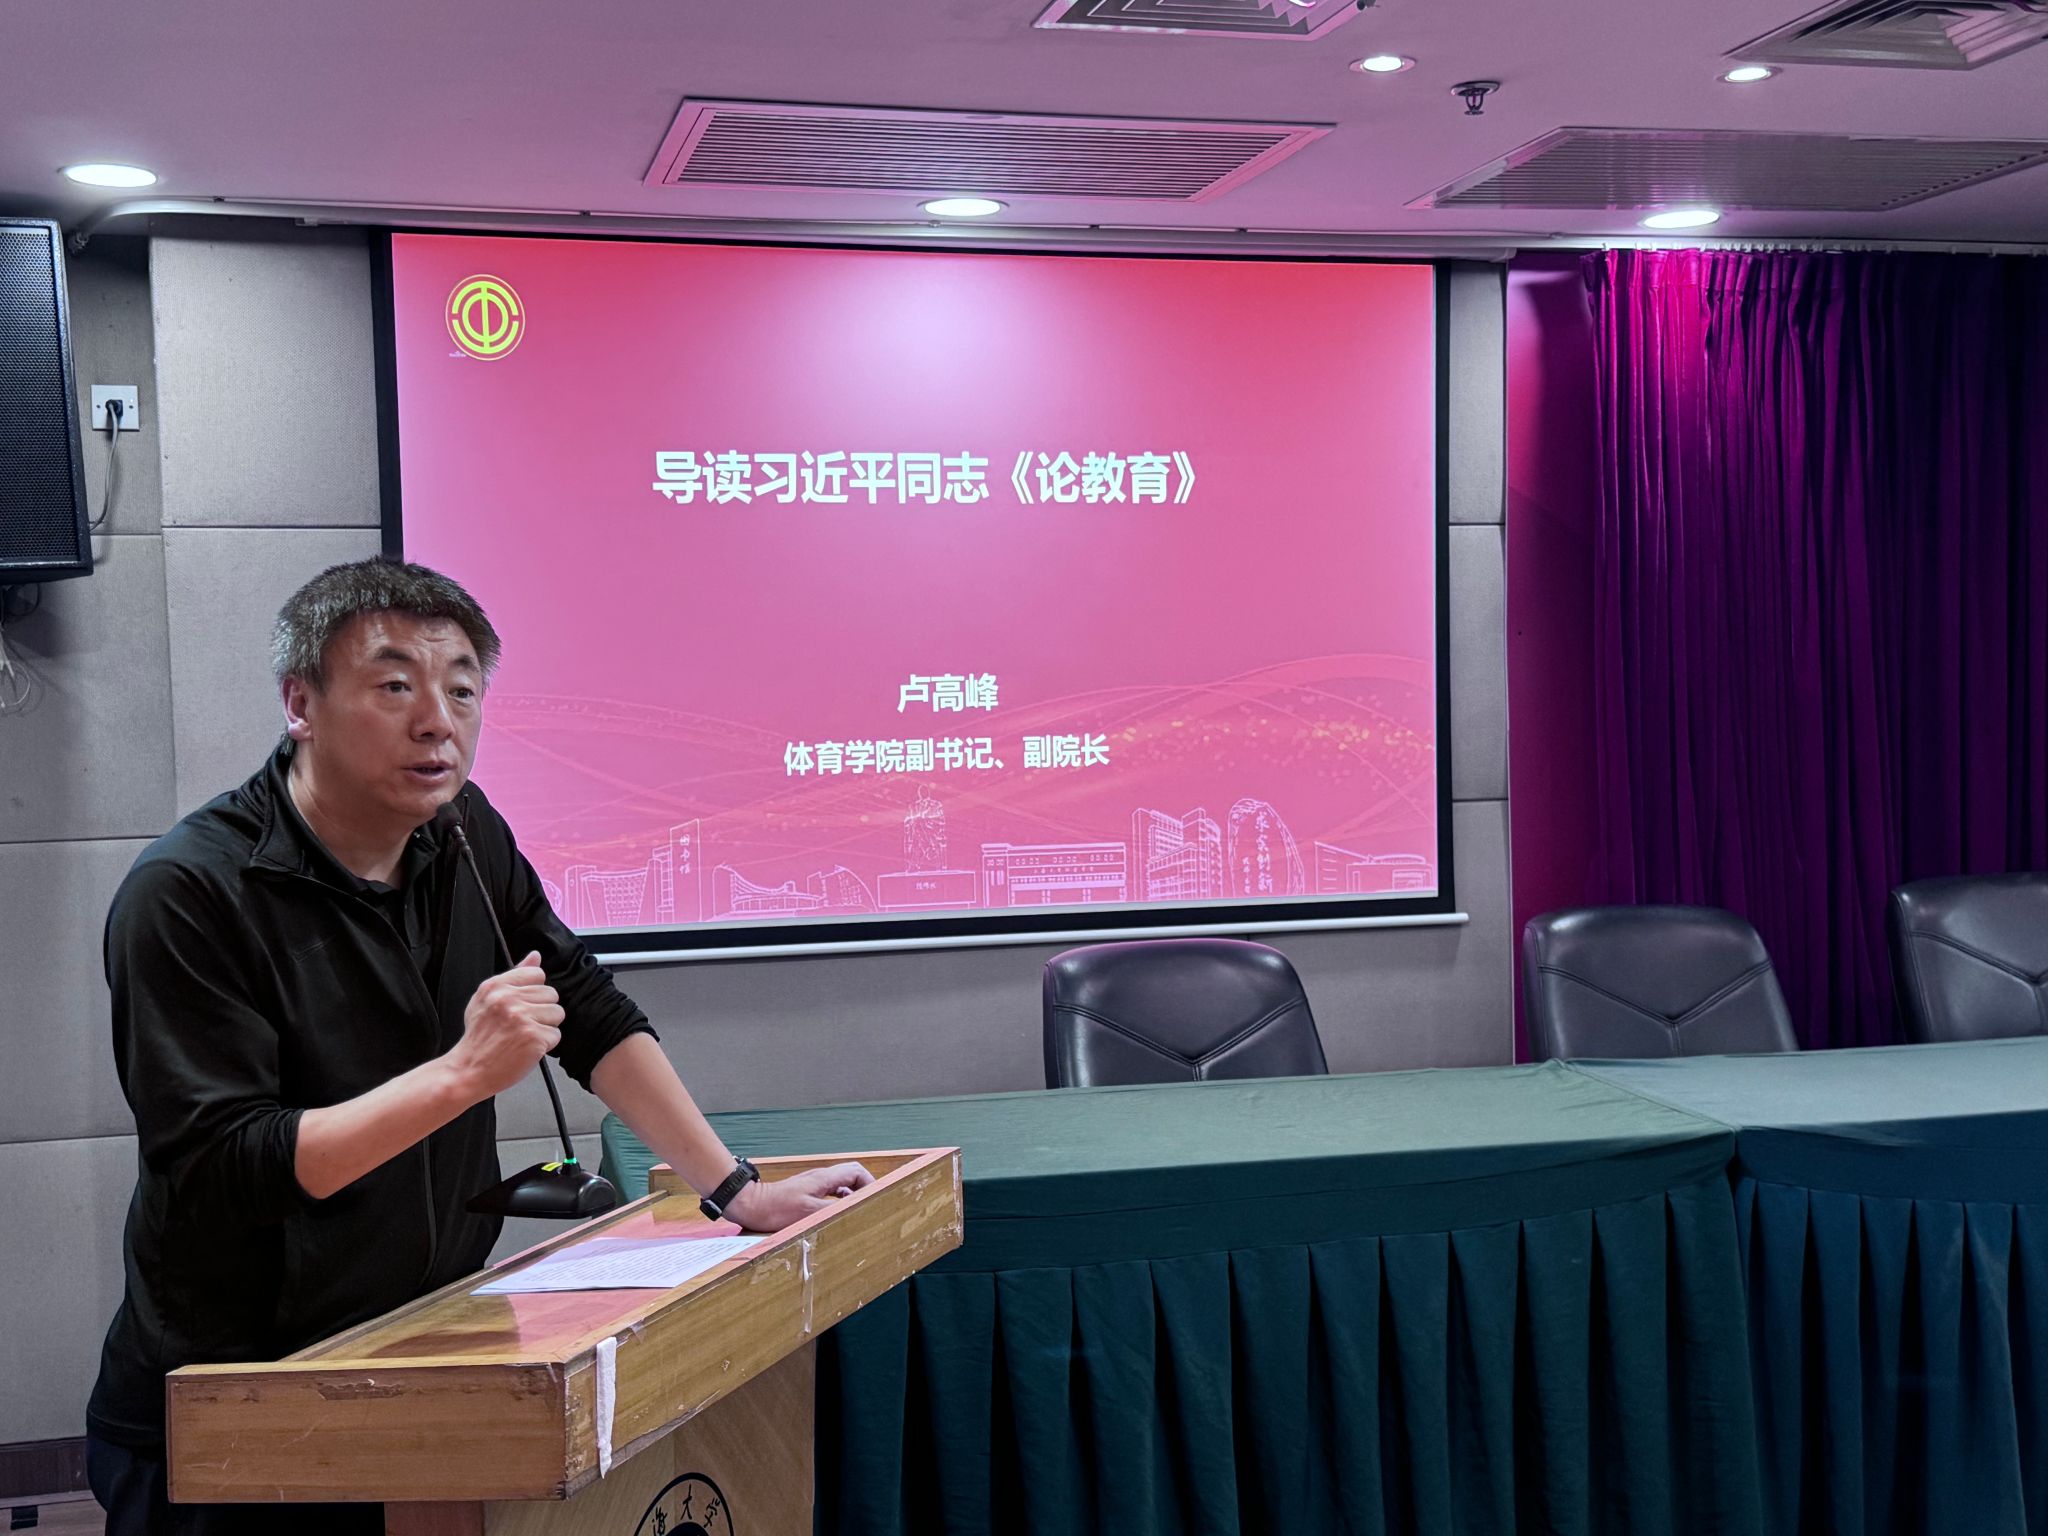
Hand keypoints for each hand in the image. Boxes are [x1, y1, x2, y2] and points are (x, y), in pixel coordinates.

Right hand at [446, 951, 563, 1101]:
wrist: (468, 1070)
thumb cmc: (478, 1038)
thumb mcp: (486, 1000)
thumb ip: (513, 976)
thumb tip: (535, 956)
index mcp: (496, 987)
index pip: (537, 974)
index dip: (534, 993)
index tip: (523, 1006)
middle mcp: (508, 999)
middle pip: (551, 994)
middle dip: (541, 1012)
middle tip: (520, 1026)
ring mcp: (521, 1017)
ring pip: (557, 1013)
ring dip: (546, 1027)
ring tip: (524, 1036)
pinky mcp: (533, 1036)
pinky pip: (556, 1035)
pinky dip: (546, 1045)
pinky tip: (527, 1048)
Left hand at [722, 1161, 873, 1232]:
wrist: (750, 1204)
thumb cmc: (775, 1208)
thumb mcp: (807, 1212)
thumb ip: (833, 1209)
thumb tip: (854, 1210)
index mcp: (824, 1178)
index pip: (857, 1172)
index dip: (870, 1183)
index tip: (876, 1199)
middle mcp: (821, 1178)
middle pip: (852, 1176)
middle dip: (865, 1188)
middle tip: (871, 1205)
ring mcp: (813, 1184)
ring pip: (842, 1185)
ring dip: (852, 1196)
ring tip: (858, 1212)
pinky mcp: (806, 1193)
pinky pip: (831, 1193)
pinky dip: (839, 1202)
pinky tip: (837, 1215)